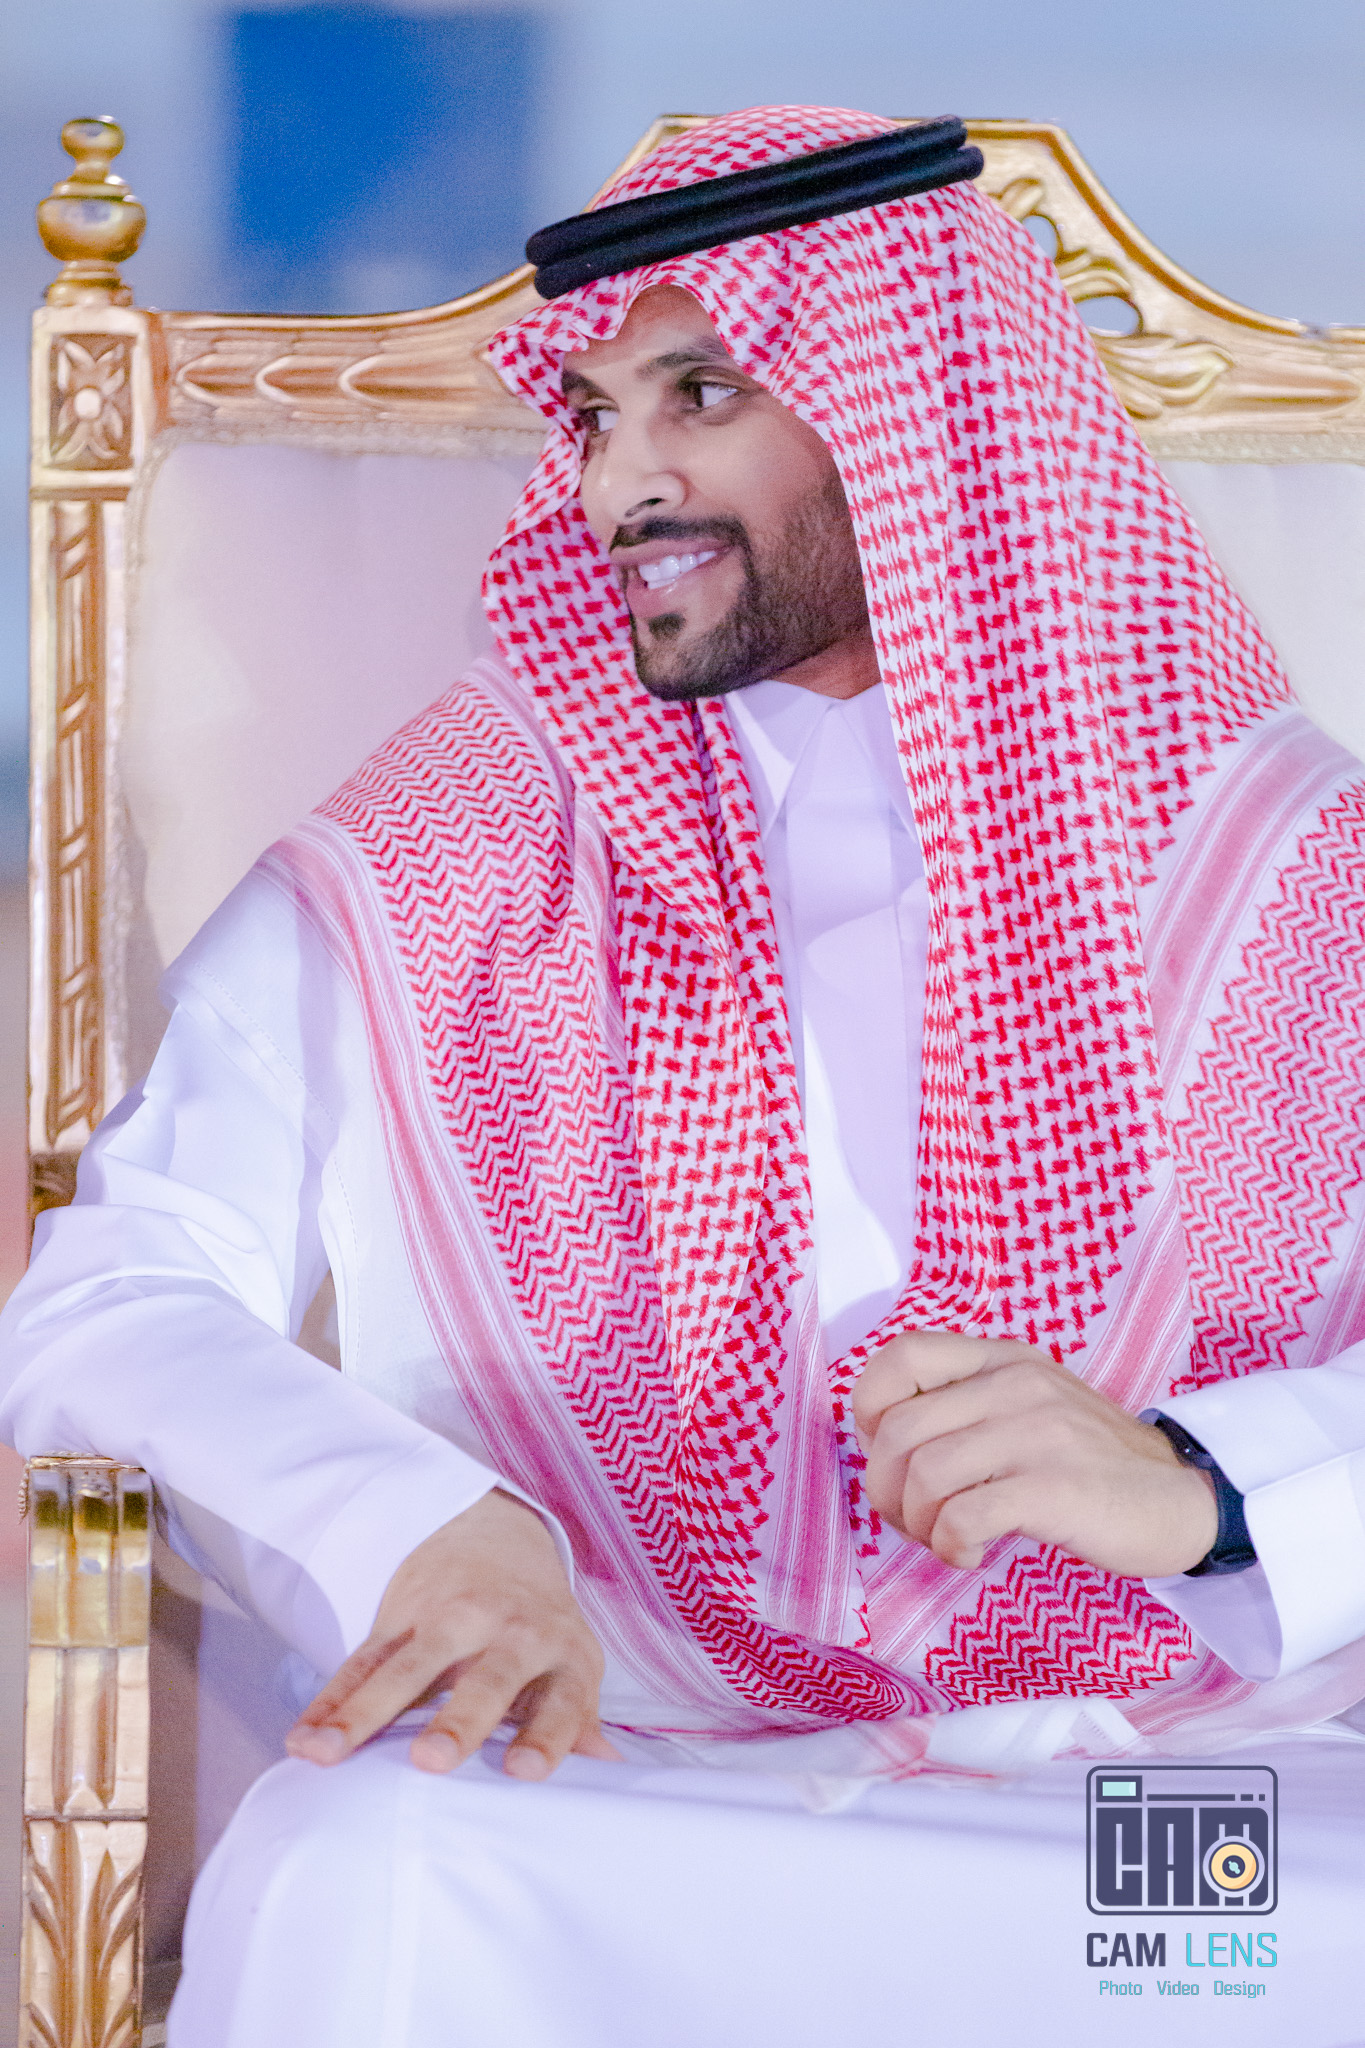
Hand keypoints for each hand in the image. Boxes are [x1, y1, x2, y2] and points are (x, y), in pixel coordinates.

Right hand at [286, 1488, 619, 1779]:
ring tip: (326, 1754)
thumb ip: (577, 1722)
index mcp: (560, 1653)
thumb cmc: (540, 1631)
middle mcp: (508, 1632)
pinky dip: (329, 1701)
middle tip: (431, 1760)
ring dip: (363, 1712)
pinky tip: (303, 1740)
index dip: (546, 1736)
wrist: (497, 1538)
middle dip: (458, 1719)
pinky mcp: (402, 1615)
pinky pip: (362, 1660)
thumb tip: (608, 1774)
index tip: (524, 1773)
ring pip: (404, 1668)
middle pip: (483, 1679)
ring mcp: (450, 1619)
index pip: (559, 1701)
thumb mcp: (571, 1666)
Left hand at [851, 1330, 1217, 1578]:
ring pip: (924, 1475)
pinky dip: (950, 1547)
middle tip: (911, 1519)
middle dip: (884, 1488)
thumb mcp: (1029, 1404)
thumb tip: (881, 1442)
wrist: (1183, 1497)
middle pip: (897, 1430)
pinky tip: (970, 1555)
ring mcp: (1036, 1433)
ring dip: (916, 1524)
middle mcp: (1015, 1384)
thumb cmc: (1091, 1462)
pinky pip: (962, 1519)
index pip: (902, 1356)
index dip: (870, 1408)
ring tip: (943, 1539)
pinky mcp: (1054, 1488)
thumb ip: (966, 1404)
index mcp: (1002, 1358)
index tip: (886, 1452)